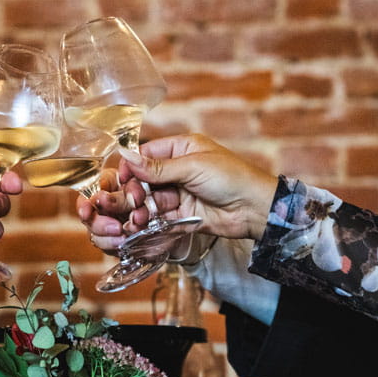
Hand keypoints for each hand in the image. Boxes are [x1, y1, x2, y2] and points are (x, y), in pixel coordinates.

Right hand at [118, 134, 276, 240]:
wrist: (256, 210)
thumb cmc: (232, 177)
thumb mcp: (193, 166)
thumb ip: (158, 167)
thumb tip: (126, 155)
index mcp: (181, 149)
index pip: (146, 155)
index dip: (131, 167)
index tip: (121, 179)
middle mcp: (178, 170)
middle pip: (144, 180)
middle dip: (134, 191)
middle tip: (132, 201)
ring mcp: (180, 194)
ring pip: (150, 201)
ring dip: (141, 209)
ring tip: (137, 218)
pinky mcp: (183, 216)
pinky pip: (160, 218)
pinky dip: (150, 223)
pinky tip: (141, 227)